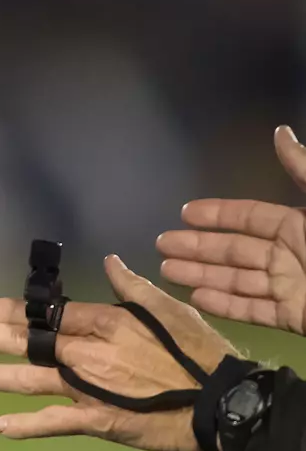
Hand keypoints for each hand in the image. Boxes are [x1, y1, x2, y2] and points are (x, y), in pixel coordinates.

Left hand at [0, 255, 238, 450]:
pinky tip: (0, 427)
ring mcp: (89, 389)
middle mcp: (88, 353)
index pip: (47, 312)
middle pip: (28, 342)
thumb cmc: (197, 352)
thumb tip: (109, 261)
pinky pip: (56, 423)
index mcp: (103, 323)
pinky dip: (27, 427)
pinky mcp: (99, 421)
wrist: (222, 403)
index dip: (12, 310)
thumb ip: (132, 286)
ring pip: (32, 381)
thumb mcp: (169, 309)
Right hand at [157, 125, 305, 335]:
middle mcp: (292, 255)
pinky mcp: (297, 318)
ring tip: (166, 272)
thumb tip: (280, 132)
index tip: (183, 212)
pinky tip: (197, 299)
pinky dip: (226, 305)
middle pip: (235, 249)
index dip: (216, 214)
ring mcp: (293, 288)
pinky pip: (255, 310)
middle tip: (160, 245)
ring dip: (202, 275)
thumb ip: (305, 172)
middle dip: (198, 247)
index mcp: (301, 226)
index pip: (249, 216)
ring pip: (238, 280)